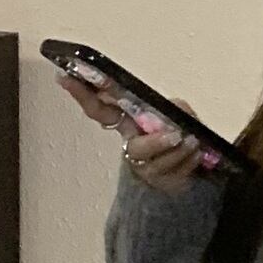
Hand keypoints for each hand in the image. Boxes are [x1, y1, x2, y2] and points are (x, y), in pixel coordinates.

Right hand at [54, 68, 203, 195]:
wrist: (180, 171)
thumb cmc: (171, 135)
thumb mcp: (172, 112)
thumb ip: (174, 108)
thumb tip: (177, 111)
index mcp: (125, 124)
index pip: (98, 109)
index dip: (81, 94)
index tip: (66, 77)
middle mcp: (131, 147)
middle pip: (137, 148)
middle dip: (157, 143)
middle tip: (175, 134)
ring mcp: (146, 169)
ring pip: (161, 164)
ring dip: (180, 152)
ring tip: (193, 141)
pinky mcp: (162, 184)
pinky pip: (177, 175)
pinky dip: (189, 162)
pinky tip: (197, 154)